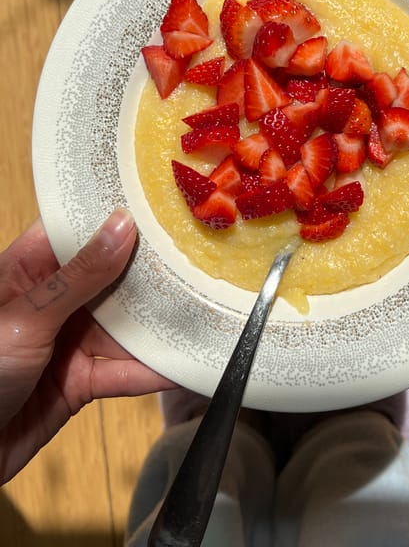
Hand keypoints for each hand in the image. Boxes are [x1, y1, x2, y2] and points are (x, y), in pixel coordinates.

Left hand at [0, 209, 174, 483]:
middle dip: (149, 273)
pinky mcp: (79, 382)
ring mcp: (67, 341)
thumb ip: (79, 276)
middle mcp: (52, 302)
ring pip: (123, 326)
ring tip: (201, 309)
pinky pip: (123, 372)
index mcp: (27, 271)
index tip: (157, 204)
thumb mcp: (27, 316)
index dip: (114, 218)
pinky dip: (151, 371)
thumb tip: (121, 226)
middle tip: (196, 257)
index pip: (77, 232)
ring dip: (157, 324)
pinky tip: (181, 364)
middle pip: (110, 278)